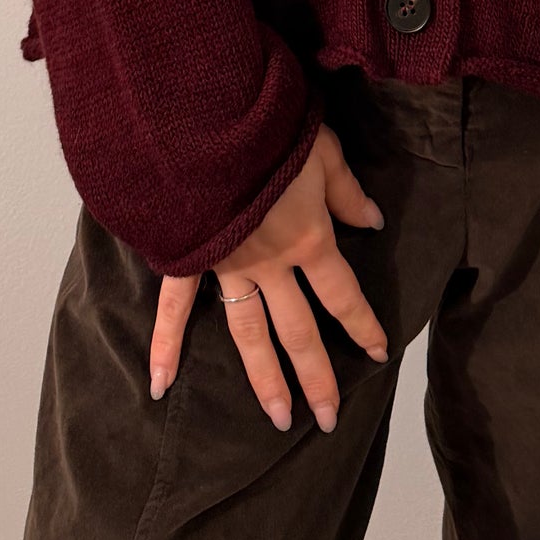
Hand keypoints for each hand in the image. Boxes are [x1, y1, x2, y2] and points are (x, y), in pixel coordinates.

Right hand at [147, 124, 390, 429]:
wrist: (205, 119)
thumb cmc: (268, 128)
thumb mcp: (323, 150)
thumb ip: (347, 192)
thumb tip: (372, 222)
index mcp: (309, 240)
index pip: (343, 295)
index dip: (364, 325)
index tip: (379, 354)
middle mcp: (271, 265)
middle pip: (300, 332)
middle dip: (317, 378)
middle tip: (329, 420)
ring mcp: (226, 267)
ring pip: (249, 335)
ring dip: (264, 381)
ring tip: (278, 420)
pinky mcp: (189, 257)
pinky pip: (175, 308)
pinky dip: (166, 346)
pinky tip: (160, 384)